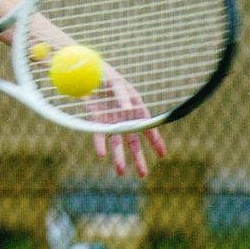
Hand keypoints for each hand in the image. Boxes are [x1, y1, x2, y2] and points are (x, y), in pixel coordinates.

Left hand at [89, 63, 167, 177]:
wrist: (87, 73)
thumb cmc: (107, 76)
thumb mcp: (116, 82)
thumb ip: (122, 95)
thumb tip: (128, 108)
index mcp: (136, 108)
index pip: (148, 128)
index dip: (155, 141)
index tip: (162, 155)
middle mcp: (125, 118)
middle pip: (133, 141)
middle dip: (138, 158)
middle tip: (142, 174)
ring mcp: (111, 120)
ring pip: (117, 143)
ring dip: (119, 157)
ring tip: (121, 172)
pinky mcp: (97, 120)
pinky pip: (99, 134)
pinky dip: (100, 144)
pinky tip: (102, 155)